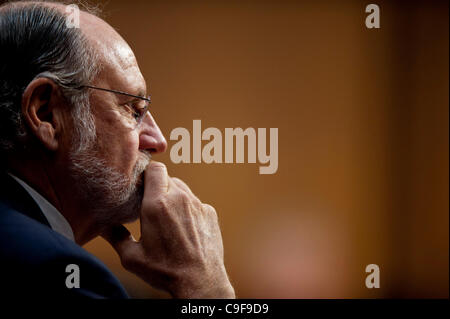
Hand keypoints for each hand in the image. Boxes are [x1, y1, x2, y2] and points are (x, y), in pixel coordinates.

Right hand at [102, 161, 234, 297]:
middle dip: (158, 187)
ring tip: (167, 218)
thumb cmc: (165, 270)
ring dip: (173, 197)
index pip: (155, 169)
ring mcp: (198, 204)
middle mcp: (180, 198)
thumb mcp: (132, 257)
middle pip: (167, 178)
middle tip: (150, 205)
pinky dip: (188, 210)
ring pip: (183, 189)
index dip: (147, 173)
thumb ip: (116, 236)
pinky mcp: (210, 212)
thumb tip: (103, 226)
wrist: (200, 282)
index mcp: (157, 204)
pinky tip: (184, 229)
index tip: (141, 184)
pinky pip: (196, 203)